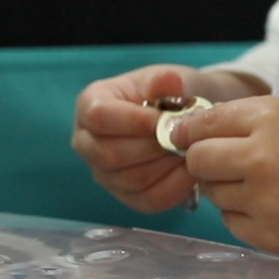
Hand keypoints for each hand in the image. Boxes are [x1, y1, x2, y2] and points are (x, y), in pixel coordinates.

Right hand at [72, 64, 269, 213]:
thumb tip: (169, 81)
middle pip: (109, 154)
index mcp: (90, 104)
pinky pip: (148, 200)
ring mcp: (103, 173)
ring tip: (190, 149)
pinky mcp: (126, 196)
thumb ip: (167, 80)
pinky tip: (191, 170)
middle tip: (183, 137)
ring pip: (130, 180)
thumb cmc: (168, 94)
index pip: (98, 117)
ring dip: (165, 166)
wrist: (183, 119)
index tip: (163, 119)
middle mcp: (87, 142)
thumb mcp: (169, 79)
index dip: (132, 121)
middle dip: (152, 147)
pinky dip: (175, 186)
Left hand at [170, 96, 278, 263]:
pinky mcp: (270, 236)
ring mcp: (264, 201)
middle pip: (199, 161)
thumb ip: (251, 120)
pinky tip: (278, 208)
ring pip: (214, 194)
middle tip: (227, 164)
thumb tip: (196, 131)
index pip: (203, 125)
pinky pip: (233, 223)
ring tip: (268, 185)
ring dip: (229, 189)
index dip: (188, 132)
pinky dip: (245, 216)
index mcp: (271, 120)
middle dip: (205, 161)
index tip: (184, 137)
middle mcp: (261, 159)